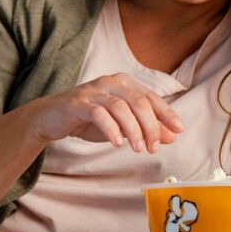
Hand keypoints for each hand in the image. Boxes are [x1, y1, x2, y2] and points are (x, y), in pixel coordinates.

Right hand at [32, 73, 184, 152]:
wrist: (51, 118)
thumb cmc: (88, 119)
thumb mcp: (121, 126)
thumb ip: (145, 128)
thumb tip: (172, 136)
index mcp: (124, 83)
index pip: (151, 97)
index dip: (166, 113)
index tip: (179, 129)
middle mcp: (110, 82)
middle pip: (138, 101)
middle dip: (150, 126)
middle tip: (153, 147)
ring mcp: (93, 91)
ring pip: (121, 107)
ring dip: (132, 130)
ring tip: (137, 149)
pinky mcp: (78, 102)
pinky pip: (99, 113)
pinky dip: (111, 129)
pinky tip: (116, 143)